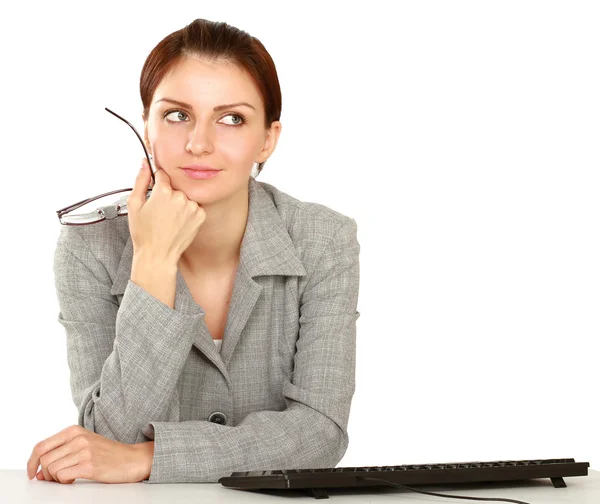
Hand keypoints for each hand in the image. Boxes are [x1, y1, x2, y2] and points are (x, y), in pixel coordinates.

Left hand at [27, 425, 149, 483]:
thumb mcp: (84, 444)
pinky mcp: (89, 465)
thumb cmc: (108, 453)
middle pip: (44, 459)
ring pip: (51, 469)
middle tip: (55, 478)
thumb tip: (38, 471)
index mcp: (74, 431)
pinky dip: (64, 481)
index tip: (32, 473)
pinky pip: (62, 476)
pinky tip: (74, 478)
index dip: (31, 462)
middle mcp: (78, 438)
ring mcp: (84, 451)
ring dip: (56, 478)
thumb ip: (62, 453)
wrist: (132, 459)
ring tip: (69, 477)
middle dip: (45, 473)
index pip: (41, 446)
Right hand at [127, 158, 206, 262]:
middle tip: (160, 211)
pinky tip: (179, 222)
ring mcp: (192, 207)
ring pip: (185, 197)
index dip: (157, 182)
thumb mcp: (134, 204)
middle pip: (175, 187)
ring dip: (179, 203)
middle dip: (168, 194)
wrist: (158, 255)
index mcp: (163, 191)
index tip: (155, 191)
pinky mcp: (201, 216)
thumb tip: (144, 163)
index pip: (162, 174)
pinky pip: (194, 207)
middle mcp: (181, 197)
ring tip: (169, 218)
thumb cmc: (144, 233)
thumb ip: (140, 180)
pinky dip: (188, 212)